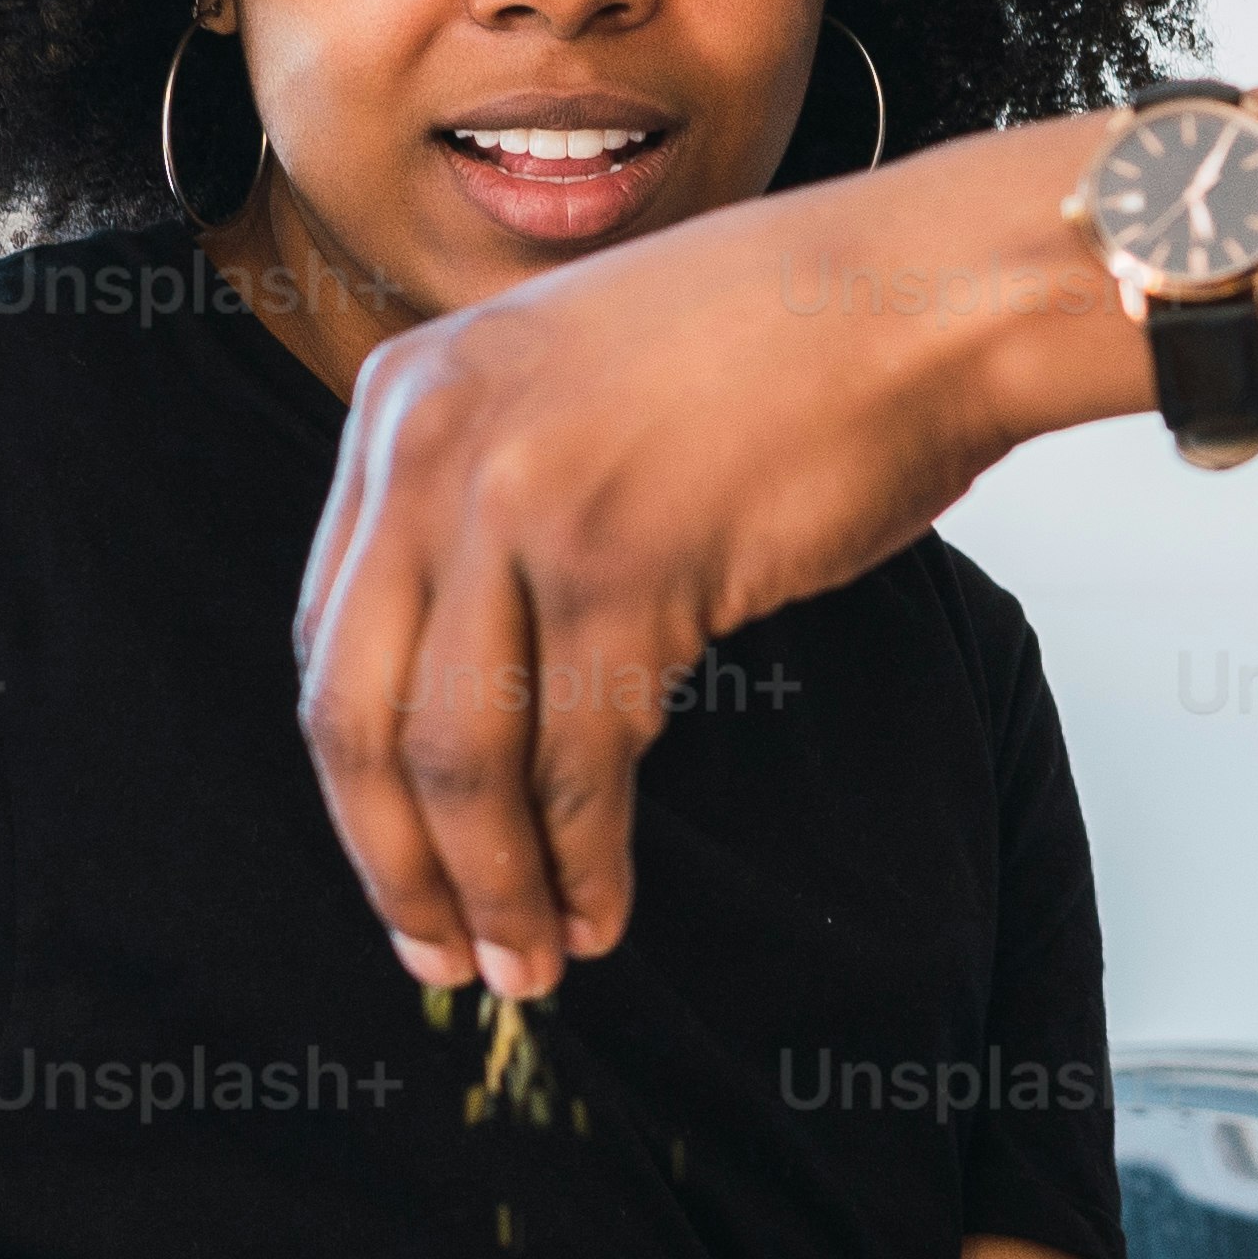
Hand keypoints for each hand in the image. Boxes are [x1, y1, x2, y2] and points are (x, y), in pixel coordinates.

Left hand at [293, 146, 1102, 993]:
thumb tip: (476, 671)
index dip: (358, 781)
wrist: (930, 295)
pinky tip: (603, 908)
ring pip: (461, 756)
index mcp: (402, 400)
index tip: (400, 866)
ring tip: (529, 963)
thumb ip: (497, 491)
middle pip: (359, 712)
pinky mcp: (623, 564)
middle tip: (437, 955)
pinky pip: (578, 757)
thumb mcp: (579, 386)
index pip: (327, 636)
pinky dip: (584, 856)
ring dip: (493, 886)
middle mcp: (430, 446)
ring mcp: (520, 502)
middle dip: (395, 863)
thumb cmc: (792, 350)